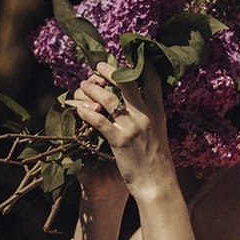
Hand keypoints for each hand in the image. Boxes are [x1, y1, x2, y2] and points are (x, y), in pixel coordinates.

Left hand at [70, 61, 176, 200]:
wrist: (157, 184)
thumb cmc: (157, 161)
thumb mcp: (160, 133)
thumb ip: (151, 116)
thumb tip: (143, 102)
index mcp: (158, 112)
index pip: (153, 80)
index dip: (142, 65)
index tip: (132, 55)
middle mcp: (145, 116)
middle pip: (127, 83)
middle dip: (111, 71)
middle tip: (99, 66)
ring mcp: (132, 127)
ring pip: (108, 99)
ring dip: (92, 89)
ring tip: (83, 86)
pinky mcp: (119, 141)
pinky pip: (98, 121)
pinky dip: (86, 112)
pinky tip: (79, 109)